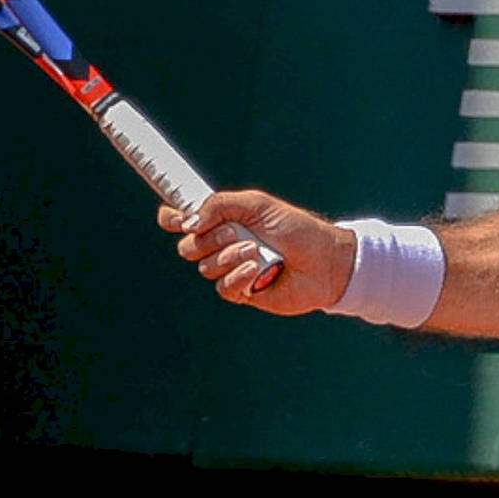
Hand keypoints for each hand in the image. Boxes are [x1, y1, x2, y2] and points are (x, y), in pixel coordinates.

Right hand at [160, 190, 354, 314]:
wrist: (325, 261)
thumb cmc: (297, 229)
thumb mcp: (258, 206)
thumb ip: (220, 205)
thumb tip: (187, 222)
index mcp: (224, 221)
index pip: (184, 219)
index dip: (172, 218)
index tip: (175, 217)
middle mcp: (223, 246)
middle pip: (187, 246)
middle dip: (208, 239)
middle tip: (233, 233)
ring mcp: (231, 270)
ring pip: (205, 267)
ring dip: (229, 257)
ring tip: (257, 251)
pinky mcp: (242, 292)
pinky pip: (223, 287)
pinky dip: (238, 277)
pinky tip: (257, 270)